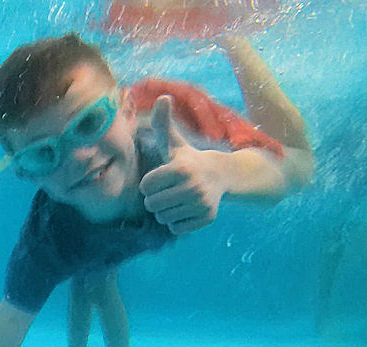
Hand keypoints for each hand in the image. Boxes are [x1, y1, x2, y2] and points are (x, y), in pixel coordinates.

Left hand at [139, 95, 225, 234]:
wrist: (221, 175)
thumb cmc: (188, 159)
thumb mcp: (174, 143)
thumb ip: (163, 123)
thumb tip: (163, 97)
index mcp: (180, 168)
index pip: (145, 187)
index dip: (149, 183)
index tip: (161, 177)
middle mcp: (192, 186)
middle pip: (152, 205)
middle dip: (155, 199)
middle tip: (168, 190)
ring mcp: (201, 204)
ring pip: (163, 218)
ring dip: (166, 211)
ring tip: (178, 199)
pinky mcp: (206, 218)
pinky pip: (176, 228)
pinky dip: (177, 222)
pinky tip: (186, 209)